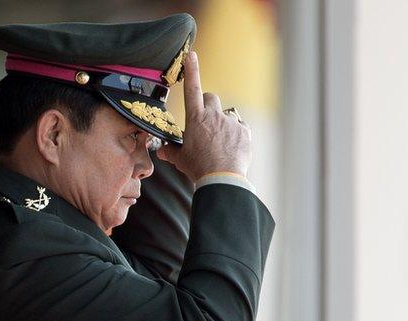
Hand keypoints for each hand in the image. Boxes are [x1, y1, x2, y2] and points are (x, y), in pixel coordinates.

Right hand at [156, 51, 251, 182]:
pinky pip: (240, 127)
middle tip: (206, 123)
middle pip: (211, 98)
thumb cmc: (199, 168)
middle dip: (208, 106)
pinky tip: (231, 149)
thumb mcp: (181, 159)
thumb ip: (171, 152)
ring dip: (223, 124)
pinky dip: (236, 135)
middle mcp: (214, 115)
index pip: (192, 88)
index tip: (191, 55)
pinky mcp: (244, 131)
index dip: (192, 70)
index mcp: (196, 118)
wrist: (221, 178)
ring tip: (220, 144)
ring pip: (226, 115)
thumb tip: (162, 152)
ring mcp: (230, 122)